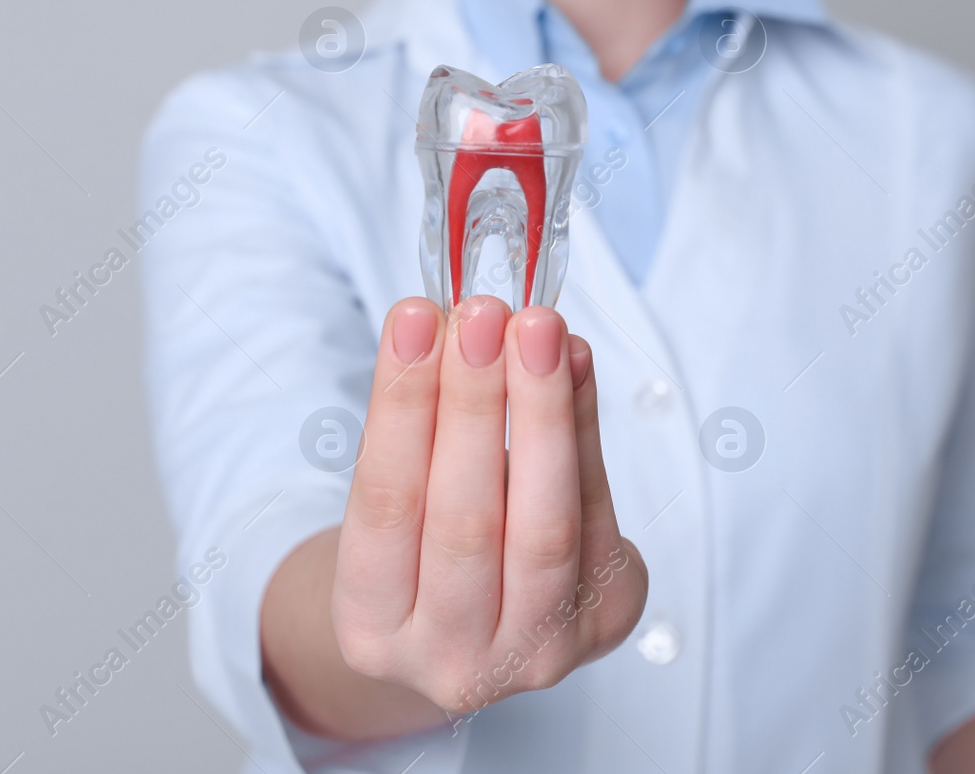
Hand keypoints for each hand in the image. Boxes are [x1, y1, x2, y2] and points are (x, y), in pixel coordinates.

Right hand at [332, 295, 646, 718]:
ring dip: (543, 412)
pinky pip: (597, 517)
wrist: (474, 630)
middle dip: (476, 402)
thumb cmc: (421, 546)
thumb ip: (432, 426)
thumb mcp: (398, 498)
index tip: (416, 316)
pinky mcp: (601, 626)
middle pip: (466, 520)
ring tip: (537, 327)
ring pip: (543, 527)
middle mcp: (451, 661)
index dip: (402, 404)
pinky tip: (576, 364)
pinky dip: (586, 431)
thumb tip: (486, 332)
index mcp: (372, 630)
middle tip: (484, 313)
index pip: (385, 503)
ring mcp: (533, 656)